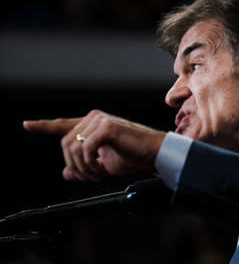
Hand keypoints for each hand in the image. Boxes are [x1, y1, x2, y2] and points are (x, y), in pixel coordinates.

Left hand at [23, 110, 165, 180]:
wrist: (153, 153)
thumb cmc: (133, 156)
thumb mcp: (103, 165)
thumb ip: (84, 166)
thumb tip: (66, 172)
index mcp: (93, 123)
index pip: (64, 124)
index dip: (44, 125)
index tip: (28, 125)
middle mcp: (95, 118)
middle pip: (65, 143)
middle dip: (74, 165)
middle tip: (90, 177)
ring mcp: (101, 120)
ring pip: (73, 147)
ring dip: (82, 167)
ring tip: (96, 174)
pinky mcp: (107, 127)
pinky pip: (85, 149)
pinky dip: (90, 164)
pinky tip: (100, 169)